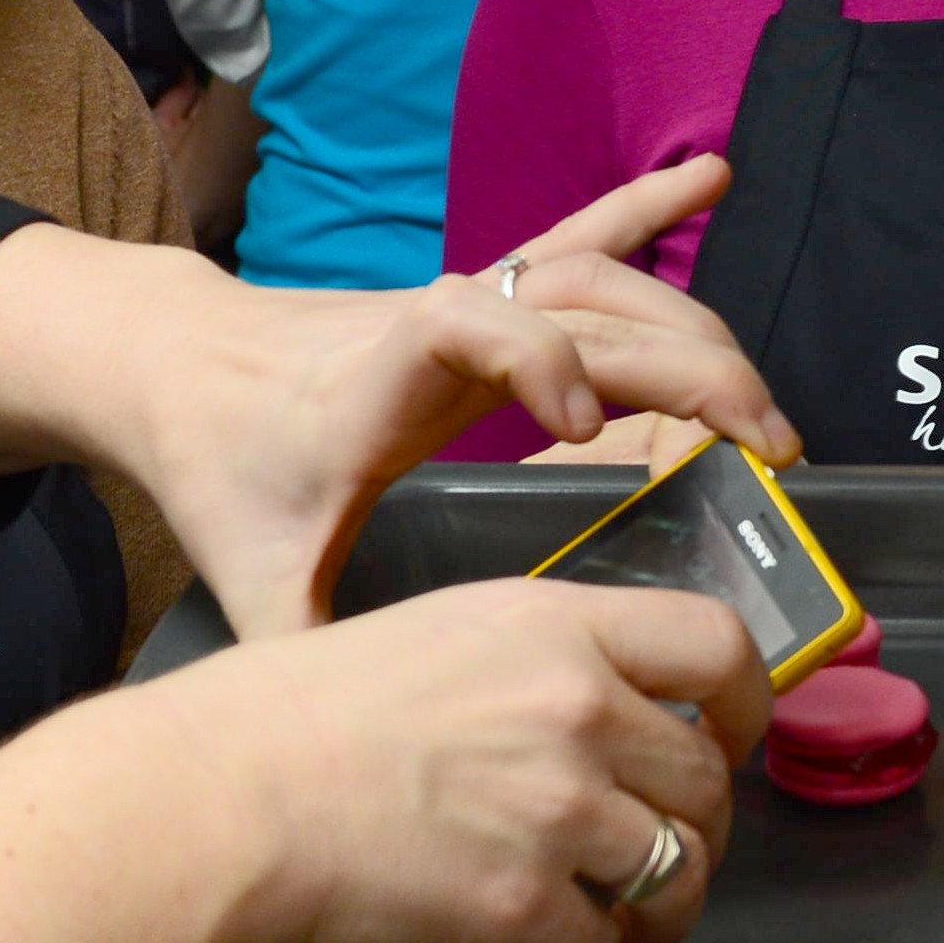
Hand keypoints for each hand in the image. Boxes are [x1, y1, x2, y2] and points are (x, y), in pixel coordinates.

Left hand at [0, 156, 800, 637]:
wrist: (179, 369)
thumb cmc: (222, 469)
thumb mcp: (254, 578)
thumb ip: (303, 658)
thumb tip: (347, 765)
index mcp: (379, 381)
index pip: (461, 325)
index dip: (531, 355)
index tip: (576, 429)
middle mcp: (436, 323)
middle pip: (577, 305)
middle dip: (682, 368)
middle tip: (762, 449)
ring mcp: (470, 301)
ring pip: (597, 280)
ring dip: (691, 332)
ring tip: (763, 412)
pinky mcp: (486, 295)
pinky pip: (579, 236)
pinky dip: (648, 208)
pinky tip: (710, 178)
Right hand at [0, 577, 770, 942]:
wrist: (216, 797)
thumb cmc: (293, 717)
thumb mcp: (438, 634)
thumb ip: (537, 664)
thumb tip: (603, 713)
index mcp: (555, 625)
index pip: (719, 644)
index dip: (749, 702)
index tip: (735, 737)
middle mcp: (575, 708)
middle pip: (707, 778)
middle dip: (698, 828)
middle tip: (660, 851)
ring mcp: (554, 808)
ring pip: (676, 872)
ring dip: (660, 906)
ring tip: (621, 918)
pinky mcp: (520, 903)